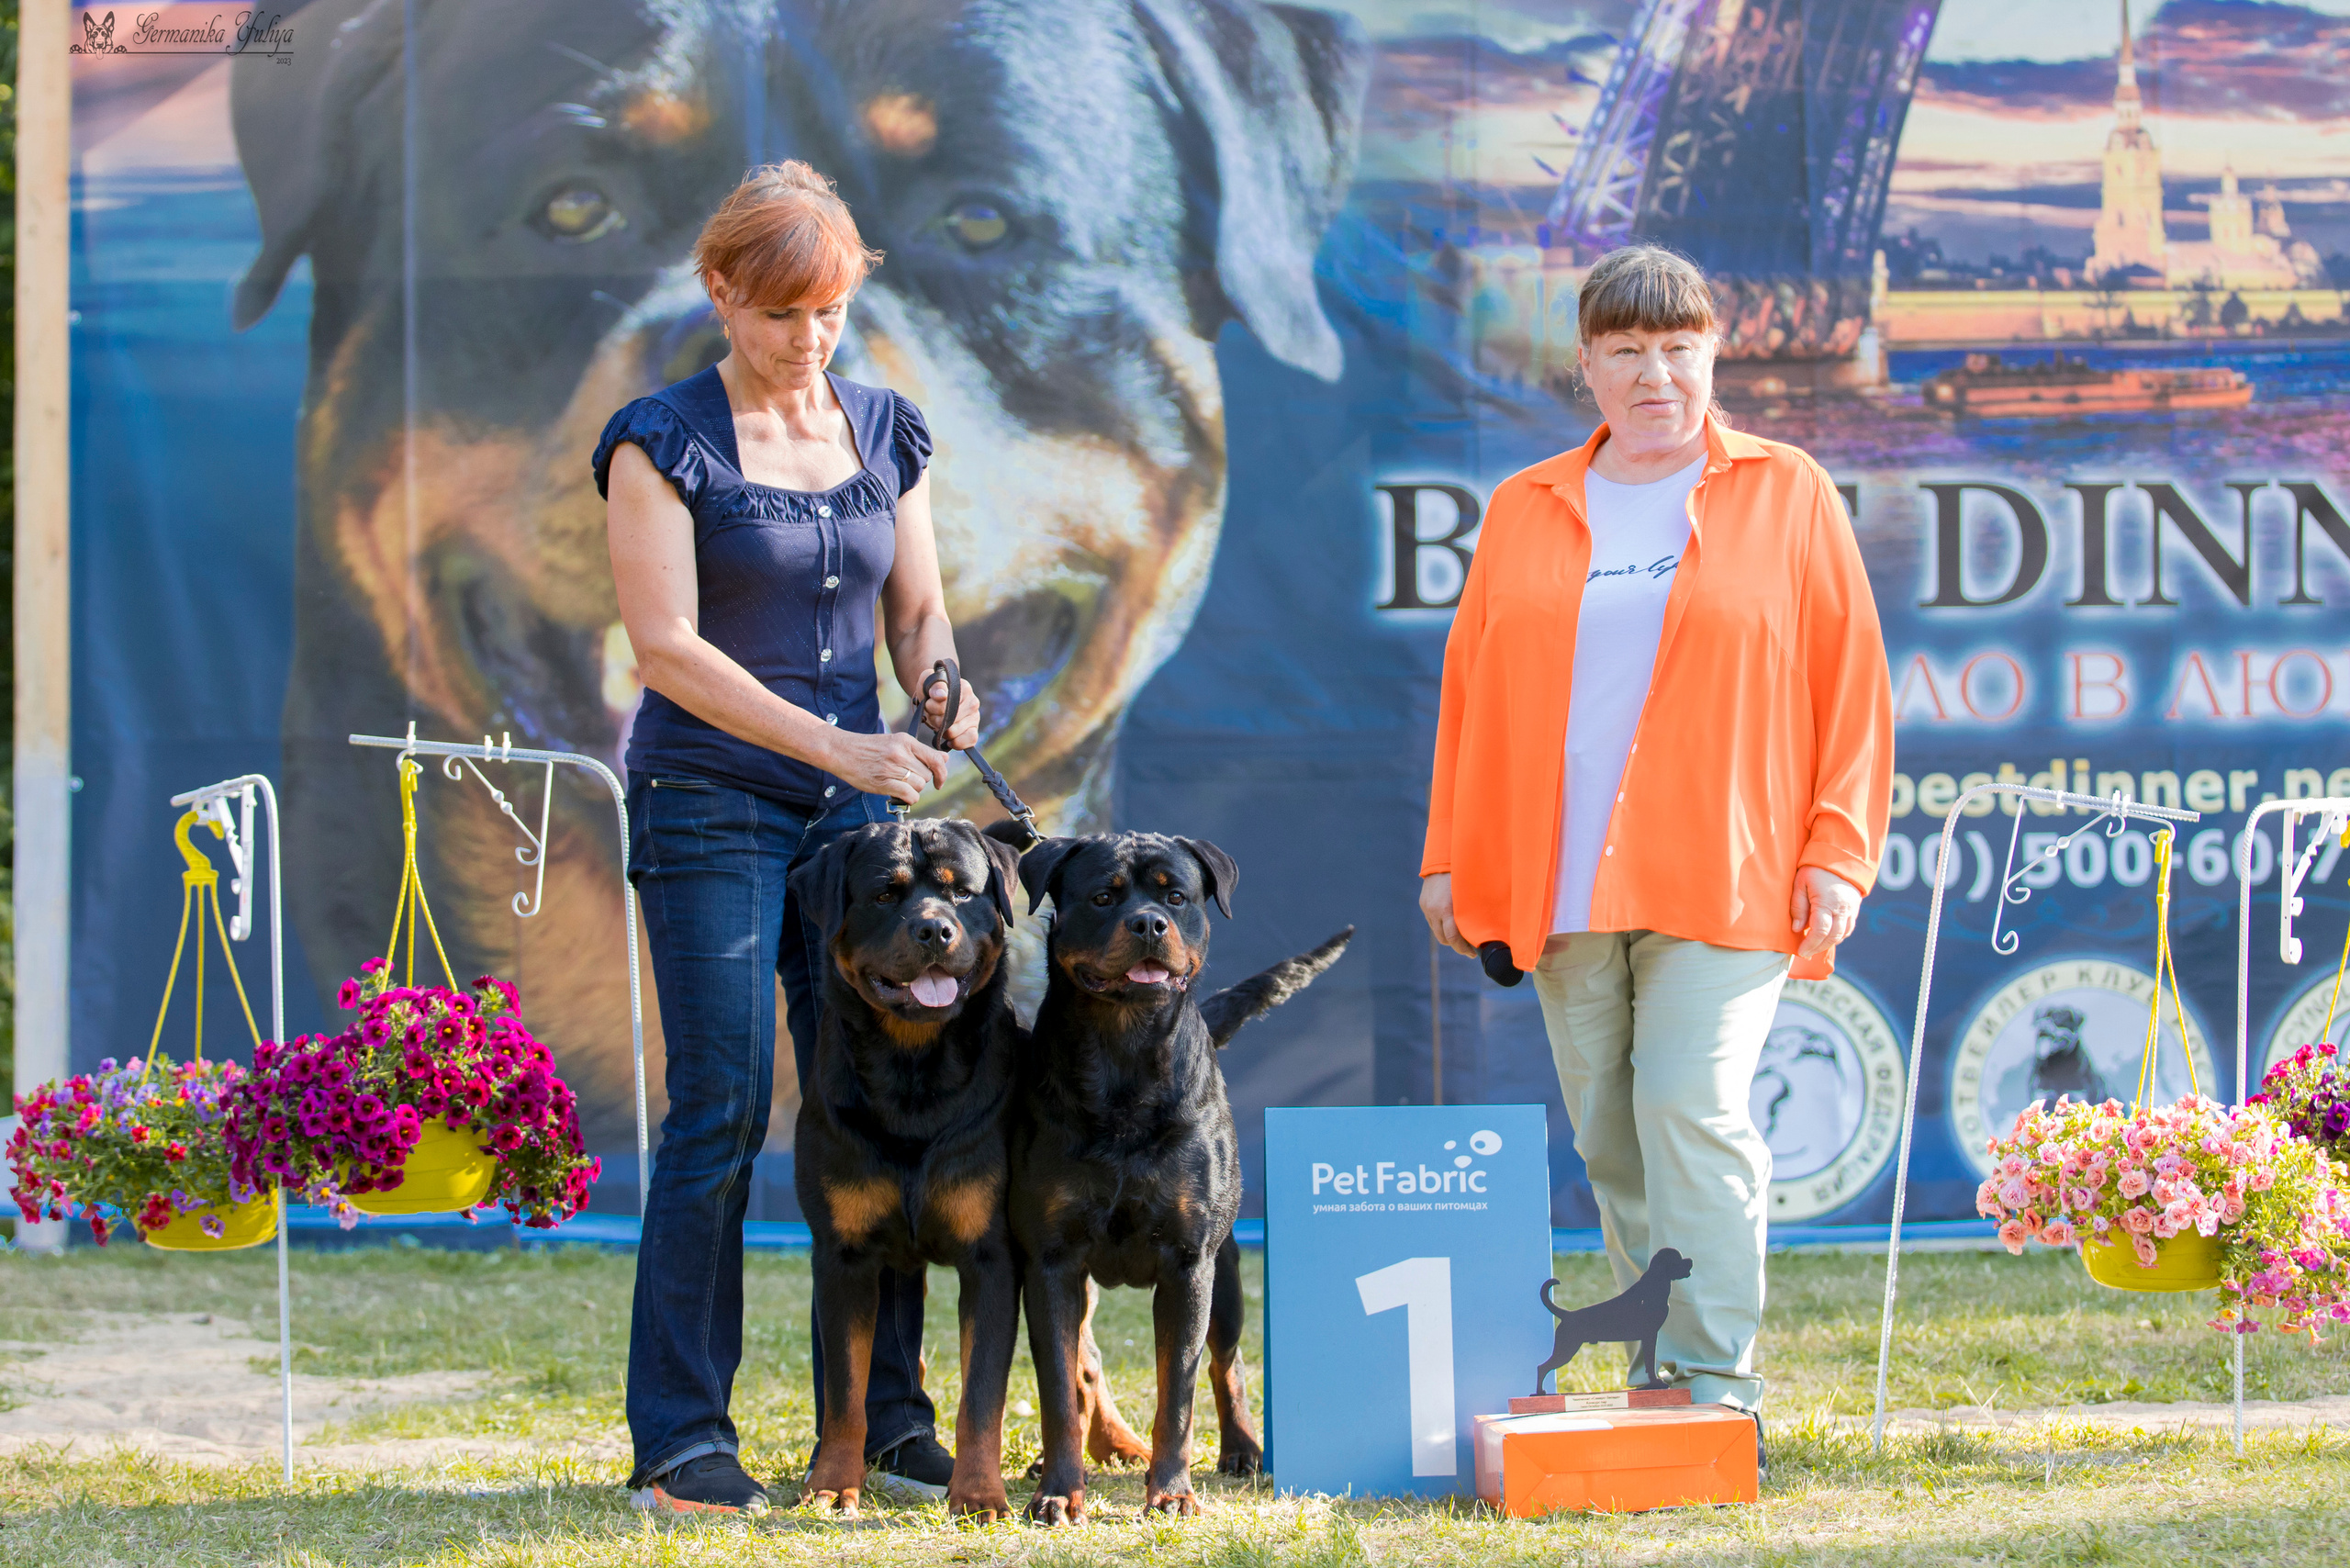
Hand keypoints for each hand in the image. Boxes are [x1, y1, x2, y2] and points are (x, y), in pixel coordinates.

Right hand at [828, 729, 948, 805]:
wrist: (842, 751)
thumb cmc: (869, 748)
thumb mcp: (895, 742)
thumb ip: (920, 751)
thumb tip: (944, 758)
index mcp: (905, 741)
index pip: (935, 758)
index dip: (942, 772)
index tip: (939, 780)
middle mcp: (901, 753)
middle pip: (927, 775)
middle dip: (920, 780)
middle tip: (906, 779)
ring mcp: (892, 768)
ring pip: (919, 785)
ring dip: (913, 789)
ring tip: (900, 784)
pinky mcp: (883, 783)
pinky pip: (910, 795)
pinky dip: (909, 798)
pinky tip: (900, 794)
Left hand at [920, 676, 981, 749]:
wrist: (933, 697)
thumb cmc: (931, 689)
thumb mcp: (928, 681)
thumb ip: (935, 686)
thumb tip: (941, 696)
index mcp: (964, 689)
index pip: (946, 705)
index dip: (932, 708)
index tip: (928, 703)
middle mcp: (973, 703)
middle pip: (949, 721)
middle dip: (936, 721)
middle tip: (933, 715)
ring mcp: (975, 717)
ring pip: (954, 732)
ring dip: (942, 731)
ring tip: (940, 723)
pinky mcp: (974, 730)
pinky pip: (970, 741)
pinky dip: (957, 743)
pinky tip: (948, 740)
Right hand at [1418, 873, 1477, 957]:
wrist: (1442, 858)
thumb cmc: (1463, 874)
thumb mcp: (1470, 894)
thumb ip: (1473, 912)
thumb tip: (1485, 928)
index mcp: (1446, 909)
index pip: (1453, 939)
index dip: (1463, 949)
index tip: (1472, 953)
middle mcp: (1433, 911)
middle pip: (1444, 939)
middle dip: (1456, 946)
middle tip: (1469, 948)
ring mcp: (1427, 908)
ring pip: (1437, 932)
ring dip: (1448, 936)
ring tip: (1461, 936)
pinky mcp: (1423, 904)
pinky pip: (1433, 921)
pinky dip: (1442, 925)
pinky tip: (1451, 922)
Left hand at [1790, 866, 1862, 959]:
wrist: (1840, 856)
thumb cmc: (1815, 869)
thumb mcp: (1800, 883)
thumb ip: (1798, 907)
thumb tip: (1797, 929)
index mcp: (1827, 902)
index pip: (1820, 931)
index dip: (1810, 944)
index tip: (1800, 952)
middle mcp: (1842, 908)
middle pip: (1832, 936)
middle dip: (1818, 948)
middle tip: (1805, 954)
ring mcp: (1851, 909)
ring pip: (1842, 934)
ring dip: (1828, 944)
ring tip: (1814, 948)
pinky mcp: (1855, 908)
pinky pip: (1848, 928)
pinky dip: (1838, 936)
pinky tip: (1827, 938)